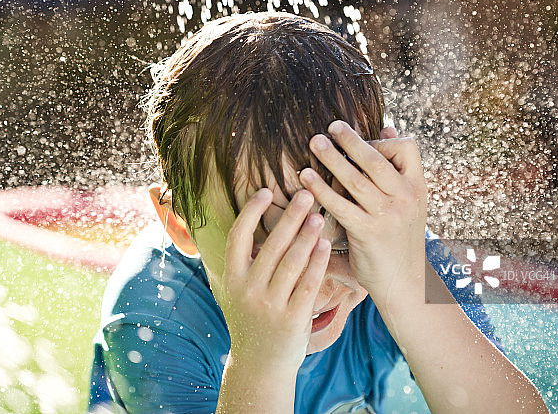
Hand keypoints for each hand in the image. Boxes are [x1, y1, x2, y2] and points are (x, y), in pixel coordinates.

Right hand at [214, 188, 330, 372]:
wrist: (260, 366)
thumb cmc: (252, 319)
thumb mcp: (236, 291)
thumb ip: (244, 262)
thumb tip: (253, 221)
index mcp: (232, 278)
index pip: (237, 236)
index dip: (251, 212)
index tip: (266, 191)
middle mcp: (248, 290)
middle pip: (271, 245)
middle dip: (289, 217)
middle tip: (305, 193)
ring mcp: (270, 306)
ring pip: (291, 263)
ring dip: (306, 236)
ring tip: (318, 216)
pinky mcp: (292, 319)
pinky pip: (308, 284)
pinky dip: (317, 263)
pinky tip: (325, 246)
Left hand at [299, 121, 426, 294]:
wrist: (405, 283)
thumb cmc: (399, 238)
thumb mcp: (408, 200)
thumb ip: (396, 166)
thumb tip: (387, 128)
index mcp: (417, 186)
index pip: (406, 148)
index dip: (383, 139)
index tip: (361, 138)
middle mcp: (406, 197)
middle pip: (376, 160)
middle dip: (351, 140)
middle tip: (330, 126)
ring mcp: (389, 215)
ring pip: (356, 179)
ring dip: (332, 159)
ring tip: (314, 143)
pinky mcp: (368, 232)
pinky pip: (341, 205)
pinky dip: (322, 189)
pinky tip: (306, 179)